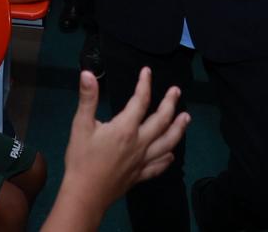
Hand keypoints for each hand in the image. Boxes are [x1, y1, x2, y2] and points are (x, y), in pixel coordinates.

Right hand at [60, 67, 189, 210]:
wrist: (85, 194)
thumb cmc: (81, 159)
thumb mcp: (80, 125)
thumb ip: (87, 98)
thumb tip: (87, 73)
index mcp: (125, 128)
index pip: (140, 101)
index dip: (144, 84)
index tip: (147, 72)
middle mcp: (139, 143)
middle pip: (161, 120)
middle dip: (170, 103)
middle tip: (176, 91)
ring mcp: (142, 161)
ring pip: (167, 143)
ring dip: (178, 129)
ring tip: (186, 118)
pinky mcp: (140, 175)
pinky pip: (159, 166)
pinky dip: (167, 159)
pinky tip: (171, 155)